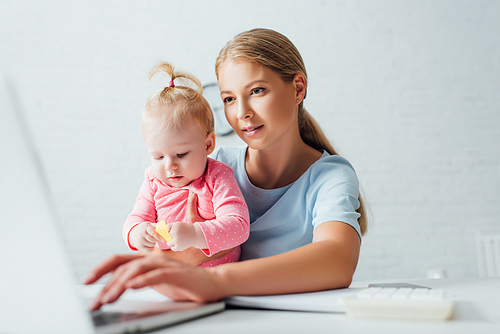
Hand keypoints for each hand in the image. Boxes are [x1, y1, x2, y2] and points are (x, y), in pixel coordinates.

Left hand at [83, 251, 226, 310]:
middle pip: (123, 266)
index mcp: (146, 260)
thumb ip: (139, 280)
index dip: (100, 269)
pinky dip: (142, 281)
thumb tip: (117, 288)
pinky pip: (156, 275)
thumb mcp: (156, 282)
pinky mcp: (176, 274)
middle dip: (105, 284)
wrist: (212, 283)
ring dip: (119, 285)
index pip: (118, 260)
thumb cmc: (184, 284)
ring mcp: (165, 264)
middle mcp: (153, 258)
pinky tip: (132, 287)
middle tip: (94, 302)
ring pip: (136, 270)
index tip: (85, 282)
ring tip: (108, 299)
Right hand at [129, 222, 162, 252]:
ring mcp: (140, 241)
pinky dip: (151, 248)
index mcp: (145, 228)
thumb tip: (164, 227)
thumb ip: (155, 225)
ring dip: (153, 243)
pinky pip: (149, 250)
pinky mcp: (139, 247)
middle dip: (156, 240)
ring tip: (151, 240)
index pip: (152, 233)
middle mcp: (141, 234)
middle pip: (153, 240)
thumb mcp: (148, 224)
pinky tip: (150, 245)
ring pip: (152, 245)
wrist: (133, 233)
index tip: (162, 239)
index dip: (158, 236)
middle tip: (155, 238)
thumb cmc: (144, 228)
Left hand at [167, 222, 206, 250]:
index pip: (166, 229)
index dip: (168, 230)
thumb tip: (160, 230)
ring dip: (172, 242)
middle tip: (177, 235)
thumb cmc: (186, 229)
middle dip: (170, 236)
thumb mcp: (178, 224)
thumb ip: (170, 226)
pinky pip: (173, 248)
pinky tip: (180, 243)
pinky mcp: (179, 247)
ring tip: (178, 239)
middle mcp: (175, 233)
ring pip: (169, 243)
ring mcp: (177, 240)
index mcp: (175, 226)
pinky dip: (175, 246)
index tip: (172, 231)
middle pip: (166, 236)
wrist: (196, 235)